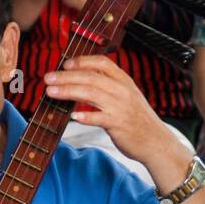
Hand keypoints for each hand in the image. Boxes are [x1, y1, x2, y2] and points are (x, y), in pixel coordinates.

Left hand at [44, 54, 187, 176]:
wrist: (156, 142)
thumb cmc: (138, 120)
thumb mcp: (127, 96)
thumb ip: (108, 87)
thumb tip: (82, 82)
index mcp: (124, 81)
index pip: (102, 63)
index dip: (82, 61)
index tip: (65, 64)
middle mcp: (122, 91)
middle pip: (90, 77)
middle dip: (66, 76)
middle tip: (48, 78)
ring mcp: (120, 107)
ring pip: (90, 94)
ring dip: (68, 91)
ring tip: (51, 92)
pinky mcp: (118, 125)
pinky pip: (99, 118)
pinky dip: (85, 116)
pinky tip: (73, 117)